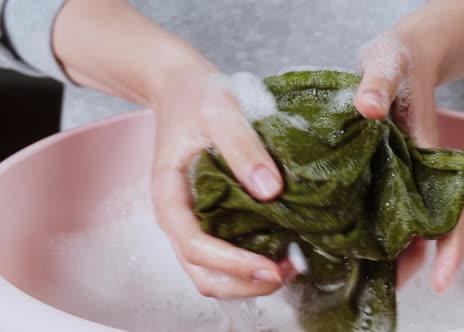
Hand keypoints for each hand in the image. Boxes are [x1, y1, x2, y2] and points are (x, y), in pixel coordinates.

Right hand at [53, 1, 287, 298]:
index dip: (233, 263)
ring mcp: (191, 219)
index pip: (195, 245)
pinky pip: (222, 253)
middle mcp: (177, 216)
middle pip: (202, 272)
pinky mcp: (207, 215)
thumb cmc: (196, 96)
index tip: (272, 267)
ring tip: (286, 267)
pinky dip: (248, 263)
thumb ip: (242, 147)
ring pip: (211, 272)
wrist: (183, 88)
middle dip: (244, 282)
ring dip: (246, 280)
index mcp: (169, 195)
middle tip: (286, 271)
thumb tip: (270, 190)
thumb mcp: (220, 111)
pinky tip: (277, 249)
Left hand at [353, 0, 463, 290]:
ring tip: (355, 273)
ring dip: (383, 248)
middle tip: (378, 289)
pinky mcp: (376, 166)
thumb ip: (377, 83)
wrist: (399, 54)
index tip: (440, 282)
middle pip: (420, 228)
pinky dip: (366, 222)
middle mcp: (414, 170)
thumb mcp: (386, 62)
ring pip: (397, 220)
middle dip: (405, 262)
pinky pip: (376, 202)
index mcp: (427, 155)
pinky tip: (341, 235)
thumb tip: (368, 109)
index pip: (449, 211)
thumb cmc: (398, 57)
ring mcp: (396, 171)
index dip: (449, 249)